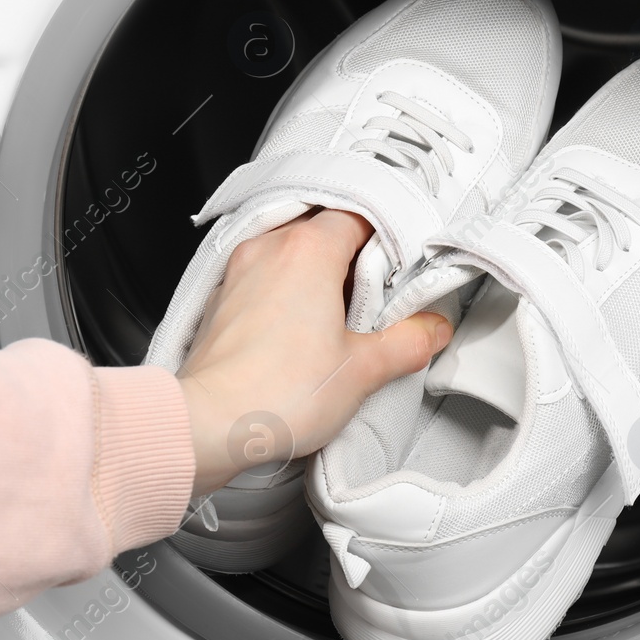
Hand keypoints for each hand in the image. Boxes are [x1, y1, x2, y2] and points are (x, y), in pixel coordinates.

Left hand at [176, 209, 451, 494]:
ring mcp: (239, 271)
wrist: (208, 423)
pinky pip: (264, 278)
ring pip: (291, 253)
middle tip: (377, 297)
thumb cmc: (277, 392)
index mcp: (309, 250)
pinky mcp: (222, 300)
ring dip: (319, 275)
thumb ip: (406, 342)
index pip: (360, 216)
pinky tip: (300, 331)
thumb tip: (431, 329)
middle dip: (355, 258)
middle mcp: (269, 248)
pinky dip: (286, 292)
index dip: (388, 240)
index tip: (402, 270)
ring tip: (340, 317)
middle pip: (325, 230)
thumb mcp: (362, 370)